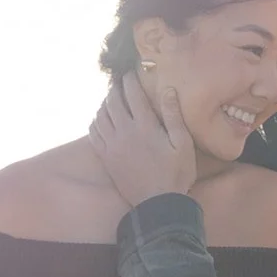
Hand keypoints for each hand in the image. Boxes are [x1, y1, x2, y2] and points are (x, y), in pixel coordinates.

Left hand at [89, 71, 196, 204]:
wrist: (158, 204)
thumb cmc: (176, 174)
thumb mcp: (182, 144)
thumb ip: (173, 115)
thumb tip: (167, 90)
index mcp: (144, 126)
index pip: (132, 94)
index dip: (129, 80)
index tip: (129, 73)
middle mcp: (124, 132)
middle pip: (113, 101)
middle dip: (115, 89)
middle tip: (119, 83)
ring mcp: (112, 146)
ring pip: (100, 116)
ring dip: (104, 104)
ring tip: (110, 99)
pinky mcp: (106, 158)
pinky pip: (94, 134)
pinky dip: (95, 122)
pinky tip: (100, 120)